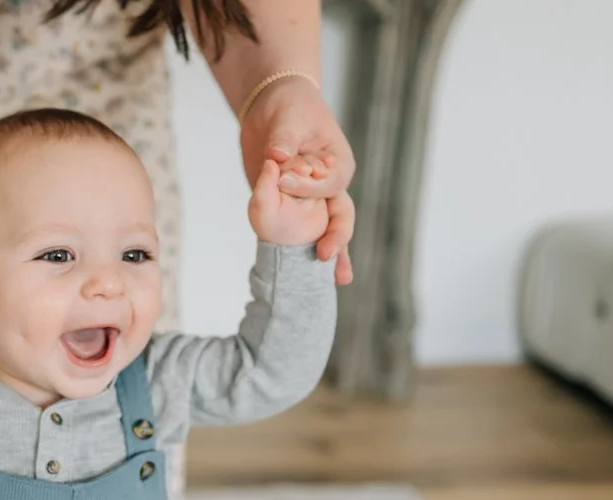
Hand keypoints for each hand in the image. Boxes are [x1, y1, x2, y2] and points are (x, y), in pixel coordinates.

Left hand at [240, 76, 355, 284]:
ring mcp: (312, 198)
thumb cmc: (290, 107)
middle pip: (339, 214)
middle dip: (335, 236)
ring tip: (337, 279)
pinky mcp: (292, 205)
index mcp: (337, 162)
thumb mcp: (289, 117)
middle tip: (325, 255)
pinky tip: (315, 277)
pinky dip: (306, 251)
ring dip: (332, 253)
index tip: (282, 180)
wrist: (273, 108)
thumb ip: (285, 139)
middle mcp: (330, 185)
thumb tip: (278, 160)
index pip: (329, 183)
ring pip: (326, 229)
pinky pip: (301, 231)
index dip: (307, 185)